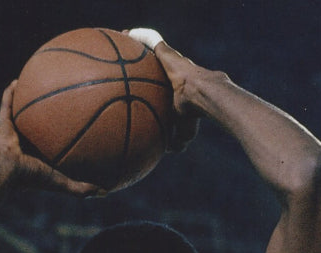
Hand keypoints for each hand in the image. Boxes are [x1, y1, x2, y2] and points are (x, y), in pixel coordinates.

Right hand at [0, 83, 104, 196]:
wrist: (6, 171)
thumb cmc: (33, 178)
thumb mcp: (62, 182)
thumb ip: (82, 189)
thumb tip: (106, 193)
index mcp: (38, 160)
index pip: (52, 149)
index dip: (61, 141)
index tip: (74, 131)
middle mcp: (25, 146)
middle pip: (37, 129)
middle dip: (45, 119)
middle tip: (58, 106)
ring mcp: (13, 135)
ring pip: (21, 116)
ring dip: (27, 104)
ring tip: (37, 88)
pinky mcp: (2, 125)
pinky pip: (6, 105)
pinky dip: (10, 93)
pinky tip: (19, 80)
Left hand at [127, 29, 200, 150]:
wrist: (199, 95)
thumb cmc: (191, 115)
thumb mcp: (183, 134)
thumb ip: (174, 142)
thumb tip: (167, 150)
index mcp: (172, 89)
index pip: (158, 84)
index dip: (148, 83)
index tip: (136, 84)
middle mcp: (170, 72)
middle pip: (151, 63)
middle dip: (139, 60)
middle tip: (124, 61)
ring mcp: (169, 60)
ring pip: (149, 47)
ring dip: (136, 42)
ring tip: (120, 39)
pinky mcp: (166, 52)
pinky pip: (150, 39)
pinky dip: (138, 35)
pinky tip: (125, 34)